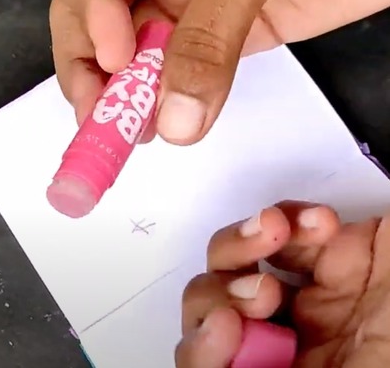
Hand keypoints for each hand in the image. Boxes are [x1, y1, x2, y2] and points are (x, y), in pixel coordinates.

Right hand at [44, 0, 389, 144]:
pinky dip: (167, 102)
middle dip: (90, 65)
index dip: (88, 10)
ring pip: (132, 52)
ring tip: (129, 129)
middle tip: (102, 112)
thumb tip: (173, 114)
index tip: (116, 54)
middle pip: (92, 15)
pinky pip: (179, 72)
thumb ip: (211, 34)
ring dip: (124, 94)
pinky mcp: (224, 33)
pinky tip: (164, 125)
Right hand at [176, 202, 389, 366]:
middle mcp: (292, 322)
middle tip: (268, 236)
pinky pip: (196, 362)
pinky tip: (226, 330)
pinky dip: (202, 342)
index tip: (311, 223)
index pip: (287, 243)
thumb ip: (383, 250)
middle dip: (244, 242)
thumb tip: (370, 213)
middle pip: (233, 264)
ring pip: (203, 304)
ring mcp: (258, 356)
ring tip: (257, 300)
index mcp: (337, 297)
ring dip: (220, 288)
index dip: (288, 224)